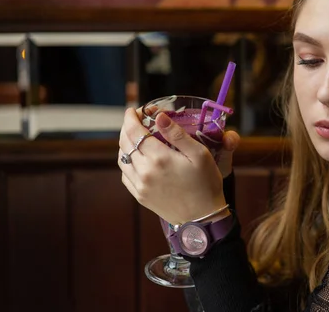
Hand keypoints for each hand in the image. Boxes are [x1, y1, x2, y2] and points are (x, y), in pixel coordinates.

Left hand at [118, 108, 235, 224]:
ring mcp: (140, 185)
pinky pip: (125, 174)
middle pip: (125, 142)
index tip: (135, 109)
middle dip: (128, 127)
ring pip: (122, 158)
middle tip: (136, 119)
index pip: (135, 131)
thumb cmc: (206, 184)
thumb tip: (159, 117)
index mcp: (159, 158)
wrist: (202, 218)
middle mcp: (145, 171)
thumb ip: (177, 134)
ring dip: (125, 143)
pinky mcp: (140, 196)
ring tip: (136, 136)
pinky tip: (136, 157)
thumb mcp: (200, 154)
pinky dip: (127, 161)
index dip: (131, 117)